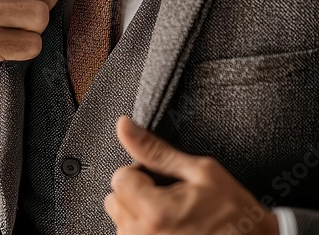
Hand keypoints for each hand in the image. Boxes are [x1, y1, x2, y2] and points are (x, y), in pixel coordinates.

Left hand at [105, 116, 279, 234]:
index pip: (119, 178)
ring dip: (139, 215)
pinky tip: (171, 231)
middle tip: (168, 196)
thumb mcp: (200, 172)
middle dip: (136, 192)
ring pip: (121, 223)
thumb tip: (124, 126)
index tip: (160, 178)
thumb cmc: (236, 215)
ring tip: (172, 216)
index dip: (140, 171)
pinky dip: (145, 233)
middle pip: (115, 201)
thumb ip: (155, 150)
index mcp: (154, 212)